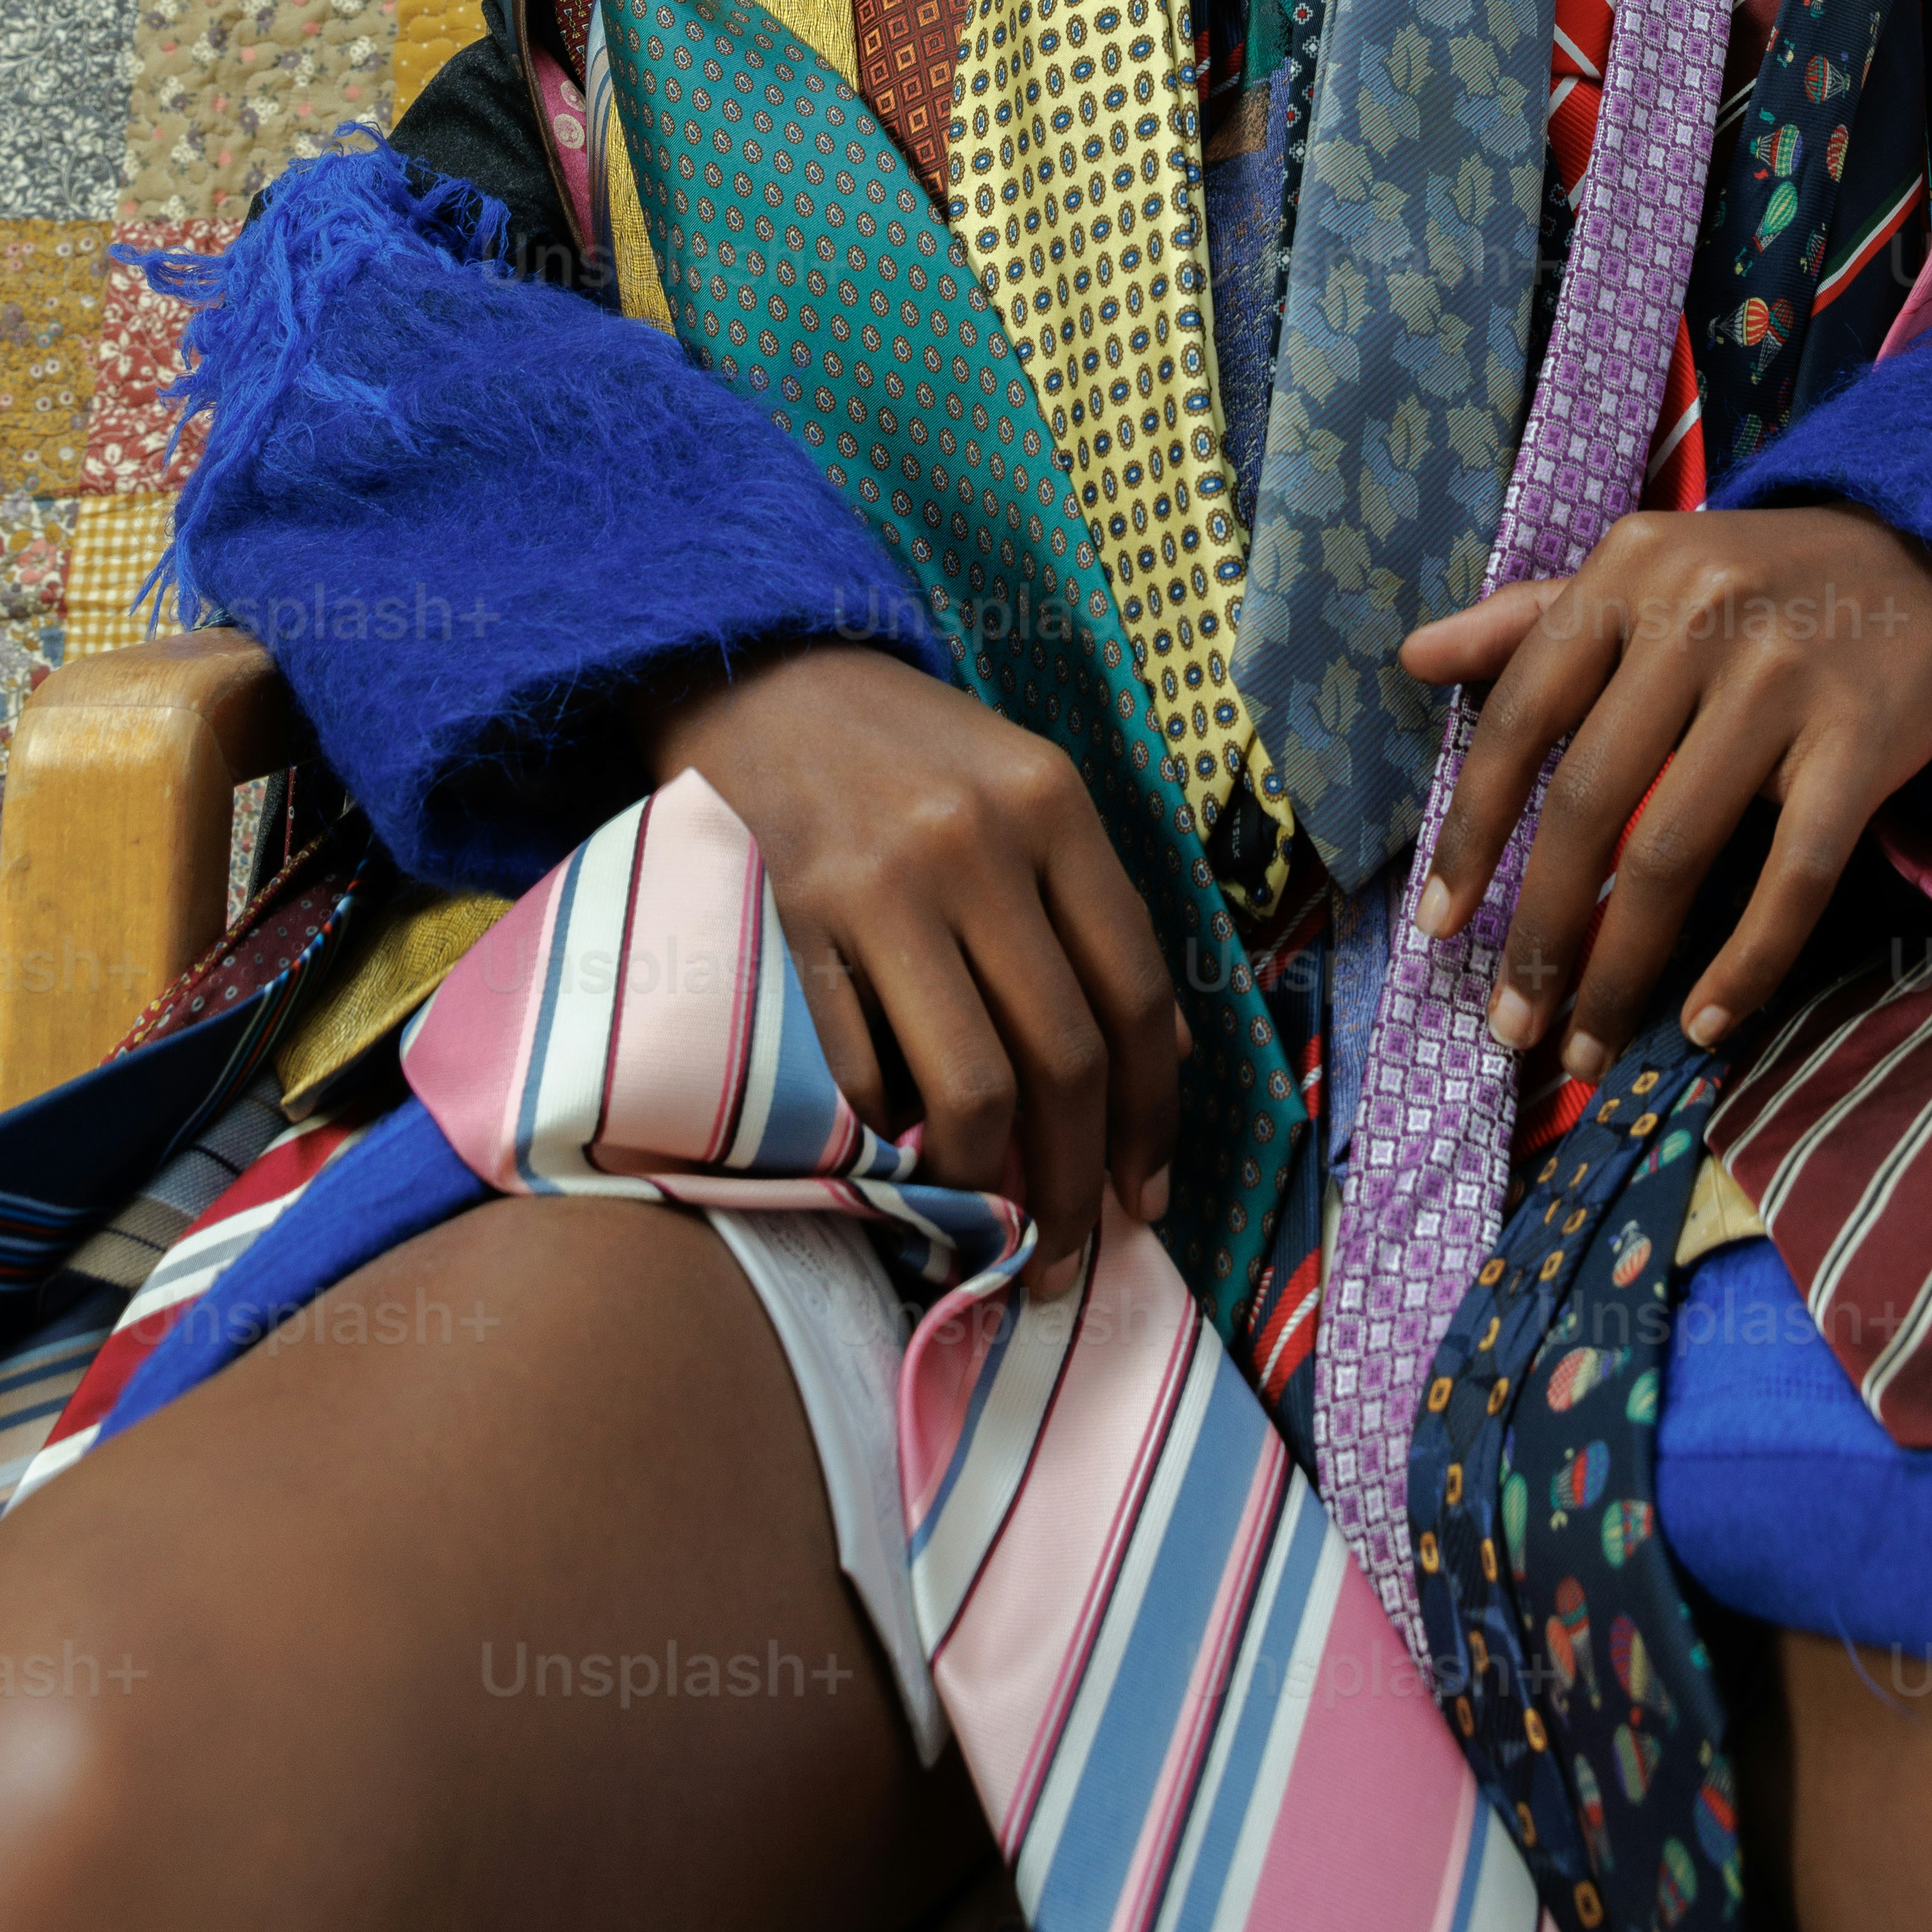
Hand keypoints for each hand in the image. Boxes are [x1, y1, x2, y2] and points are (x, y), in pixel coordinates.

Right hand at [643, 644, 1183, 1301]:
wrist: (767, 675)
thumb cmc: (914, 751)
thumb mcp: (1029, 794)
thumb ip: (1093, 913)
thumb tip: (1164, 1063)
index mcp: (1054, 808)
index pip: (1135, 991)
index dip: (1151, 1114)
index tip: (1145, 1196)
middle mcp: (981, 844)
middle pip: (1062, 1054)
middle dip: (1076, 1181)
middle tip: (1068, 1256)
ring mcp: (888, 883)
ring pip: (972, 1082)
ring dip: (991, 1184)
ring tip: (991, 1232)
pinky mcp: (801, 919)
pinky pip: (862, 1065)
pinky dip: (890, 1129)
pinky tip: (901, 1152)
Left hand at [1398, 509, 1931, 1081]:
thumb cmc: (1769, 577)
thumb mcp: (1646, 569)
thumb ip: (1531, 618)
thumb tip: (1414, 657)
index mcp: (1629, 570)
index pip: (1524, 712)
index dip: (1470, 829)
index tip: (1433, 925)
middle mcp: (1697, 615)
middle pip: (1591, 801)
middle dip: (1540, 929)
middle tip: (1510, 1024)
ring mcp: (1783, 680)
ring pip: (1675, 853)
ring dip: (1621, 970)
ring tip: (1585, 1047)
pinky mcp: (1861, 744)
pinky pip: (1792, 878)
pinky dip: (1743, 964)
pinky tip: (1702, 1020)